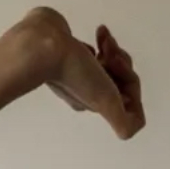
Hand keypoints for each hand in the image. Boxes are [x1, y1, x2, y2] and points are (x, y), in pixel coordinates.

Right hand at [8, 7, 143, 138]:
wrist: (41, 44)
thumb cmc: (72, 71)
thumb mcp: (105, 101)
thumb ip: (122, 122)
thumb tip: (128, 134)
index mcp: (94, 102)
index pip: (127, 92)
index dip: (128, 76)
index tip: (115, 64)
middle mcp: (84, 90)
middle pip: (119, 76)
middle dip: (119, 59)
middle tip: (107, 50)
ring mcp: (74, 72)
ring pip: (109, 62)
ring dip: (112, 47)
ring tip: (103, 36)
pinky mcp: (69, 54)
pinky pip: (94, 51)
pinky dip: (102, 41)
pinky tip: (99, 34)